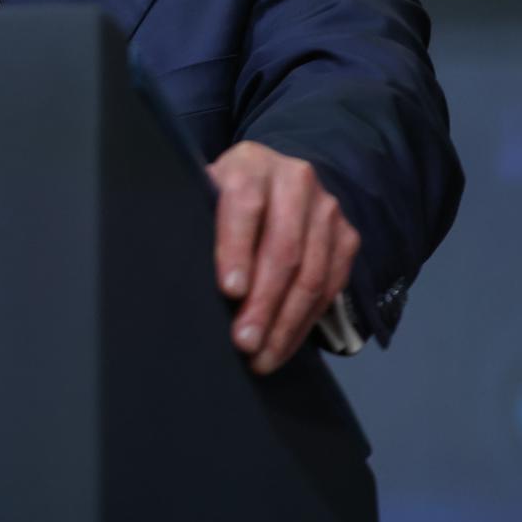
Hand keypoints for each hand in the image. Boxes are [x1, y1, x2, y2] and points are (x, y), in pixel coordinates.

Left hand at [206, 141, 360, 375]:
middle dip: (263, 303)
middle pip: (284, 250)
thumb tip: (175, 264)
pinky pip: (331, 287)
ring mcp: (326, 209)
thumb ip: (196, 217)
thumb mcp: (203, 192)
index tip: (229, 291)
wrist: (274, 176)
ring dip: (286, 323)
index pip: (244, 207)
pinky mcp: (347, 236)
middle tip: (244, 341)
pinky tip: (284, 344)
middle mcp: (295, 181)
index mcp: (250, 165)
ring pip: (312, 275)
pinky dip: (306, 322)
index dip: (236, 250)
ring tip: (262, 356)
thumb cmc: (224, 194)